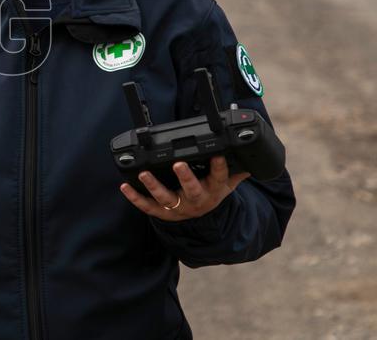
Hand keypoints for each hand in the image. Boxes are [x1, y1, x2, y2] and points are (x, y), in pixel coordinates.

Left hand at [119, 156, 250, 221]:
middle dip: (185, 177)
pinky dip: (135, 197)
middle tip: (178, 164)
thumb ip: (238, 170)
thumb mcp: (228, 184)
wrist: (204, 222)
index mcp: (213, 190)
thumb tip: (253, 156)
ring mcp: (178, 208)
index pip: (219, 177)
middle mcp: (196, 200)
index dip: (219, 166)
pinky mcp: (162, 213)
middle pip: (192, 190)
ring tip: (143, 173)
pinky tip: (124, 186)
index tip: (217, 154)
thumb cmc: (212, 193)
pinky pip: (147, 206)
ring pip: (166, 198)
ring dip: (153, 186)